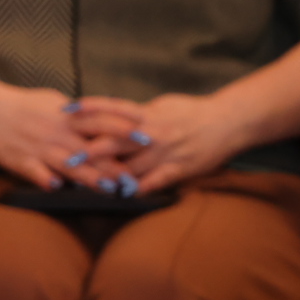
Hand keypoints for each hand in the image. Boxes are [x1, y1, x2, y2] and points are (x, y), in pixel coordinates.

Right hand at [0, 79, 128, 189]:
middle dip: (114, 163)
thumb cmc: (26, 105)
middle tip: (136, 177)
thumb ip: (83, 114)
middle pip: (91, 148)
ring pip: (68, 163)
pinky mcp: (20, 160)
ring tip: (108, 188)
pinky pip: (34, 171)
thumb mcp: (57, 103)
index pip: (103, 122)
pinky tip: (56, 187)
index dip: (125, 130)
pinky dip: (44, 178)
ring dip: (88, 177)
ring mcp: (40, 147)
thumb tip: (109, 118)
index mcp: (70, 117)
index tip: (147, 139)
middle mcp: (58, 132)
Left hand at [71, 93, 249, 191]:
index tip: (67, 112)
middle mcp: (155, 133)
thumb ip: (140, 113)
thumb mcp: (165, 105)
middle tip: (69, 157)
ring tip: (88, 182)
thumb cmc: (196, 112)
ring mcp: (167, 152)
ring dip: (110, 175)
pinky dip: (138, 188)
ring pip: (132, 166)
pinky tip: (123, 195)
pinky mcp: (179, 168)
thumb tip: (115, 114)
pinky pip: (155, 181)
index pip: (114, 109)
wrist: (231, 121)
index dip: (90, 110)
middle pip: (117, 142)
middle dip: (91, 151)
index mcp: (151, 114)